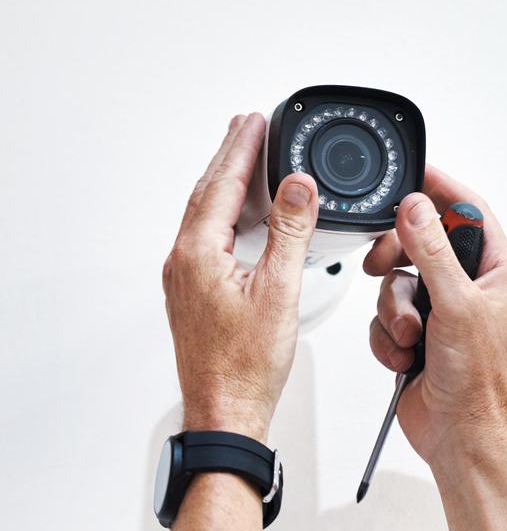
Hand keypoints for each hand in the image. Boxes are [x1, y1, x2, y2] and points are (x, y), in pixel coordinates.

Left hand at [162, 113, 318, 441]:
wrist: (227, 409)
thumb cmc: (247, 365)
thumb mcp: (280, 291)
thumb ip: (290, 233)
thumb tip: (297, 186)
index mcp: (199, 254)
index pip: (223, 185)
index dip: (242, 149)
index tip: (256, 121)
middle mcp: (184, 261)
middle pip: (209, 193)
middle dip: (230, 157)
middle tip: (248, 126)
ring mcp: (186, 278)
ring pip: (207, 215)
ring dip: (228, 183)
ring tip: (247, 160)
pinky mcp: (195, 293)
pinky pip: (208, 238)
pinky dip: (228, 214)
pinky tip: (244, 216)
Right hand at [365, 165, 506, 469]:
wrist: (460, 435)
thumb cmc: (479, 381)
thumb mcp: (455, 305)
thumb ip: (431, 251)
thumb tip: (418, 206)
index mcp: (497, 271)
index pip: (469, 211)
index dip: (441, 189)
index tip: (413, 172)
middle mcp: (471, 287)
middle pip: (421, 242)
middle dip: (397, 258)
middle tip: (382, 264)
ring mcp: (442, 312)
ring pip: (396, 281)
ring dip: (394, 311)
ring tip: (412, 339)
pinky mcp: (418, 336)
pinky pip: (386, 316)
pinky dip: (389, 337)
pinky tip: (406, 358)